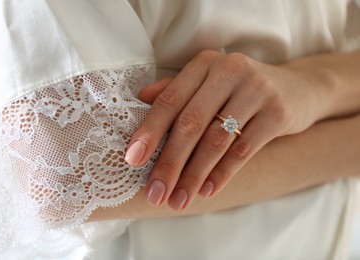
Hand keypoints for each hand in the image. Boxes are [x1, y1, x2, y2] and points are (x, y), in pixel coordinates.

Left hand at [125, 50, 330, 209]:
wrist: (299, 88)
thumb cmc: (241, 90)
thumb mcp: (210, 82)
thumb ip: (177, 90)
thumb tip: (141, 100)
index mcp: (205, 63)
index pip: (170, 100)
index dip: (149, 131)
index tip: (133, 161)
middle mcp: (230, 70)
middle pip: (191, 123)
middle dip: (169, 163)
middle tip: (155, 193)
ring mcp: (257, 90)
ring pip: (216, 140)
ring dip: (193, 175)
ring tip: (179, 199)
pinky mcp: (277, 112)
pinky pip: (243, 150)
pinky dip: (222, 174)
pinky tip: (206, 190)